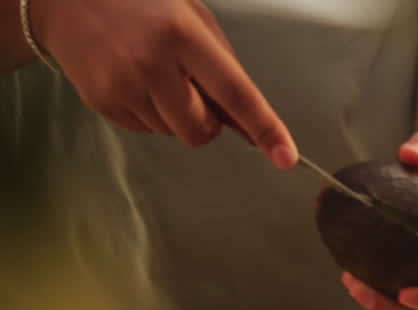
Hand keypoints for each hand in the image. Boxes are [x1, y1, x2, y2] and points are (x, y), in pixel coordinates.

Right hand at [29, 0, 296, 167]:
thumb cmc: (143, 4)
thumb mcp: (192, 18)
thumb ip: (225, 68)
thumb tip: (250, 124)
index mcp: (184, 36)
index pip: (235, 94)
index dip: (265, 128)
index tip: (286, 157)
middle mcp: (152, 65)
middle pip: (202, 131)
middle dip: (208, 121)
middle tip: (191, 88)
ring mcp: (123, 87)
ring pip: (174, 133)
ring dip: (176, 114)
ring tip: (154, 74)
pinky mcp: (102, 103)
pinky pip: (147, 130)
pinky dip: (150, 113)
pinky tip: (134, 80)